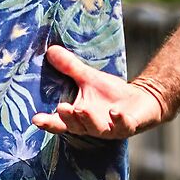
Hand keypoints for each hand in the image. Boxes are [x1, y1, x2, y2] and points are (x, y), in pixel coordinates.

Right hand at [33, 45, 165, 138]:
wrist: (142, 100)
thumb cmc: (112, 93)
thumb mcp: (89, 78)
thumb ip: (70, 67)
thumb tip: (51, 50)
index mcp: (78, 117)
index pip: (59, 123)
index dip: (48, 123)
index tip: (36, 119)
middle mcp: (91, 127)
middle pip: (75, 127)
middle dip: (69, 118)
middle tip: (62, 107)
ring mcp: (110, 129)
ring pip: (96, 129)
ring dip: (88, 120)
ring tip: (82, 109)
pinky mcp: (128, 127)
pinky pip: (123, 127)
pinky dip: (118, 120)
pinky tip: (115, 112)